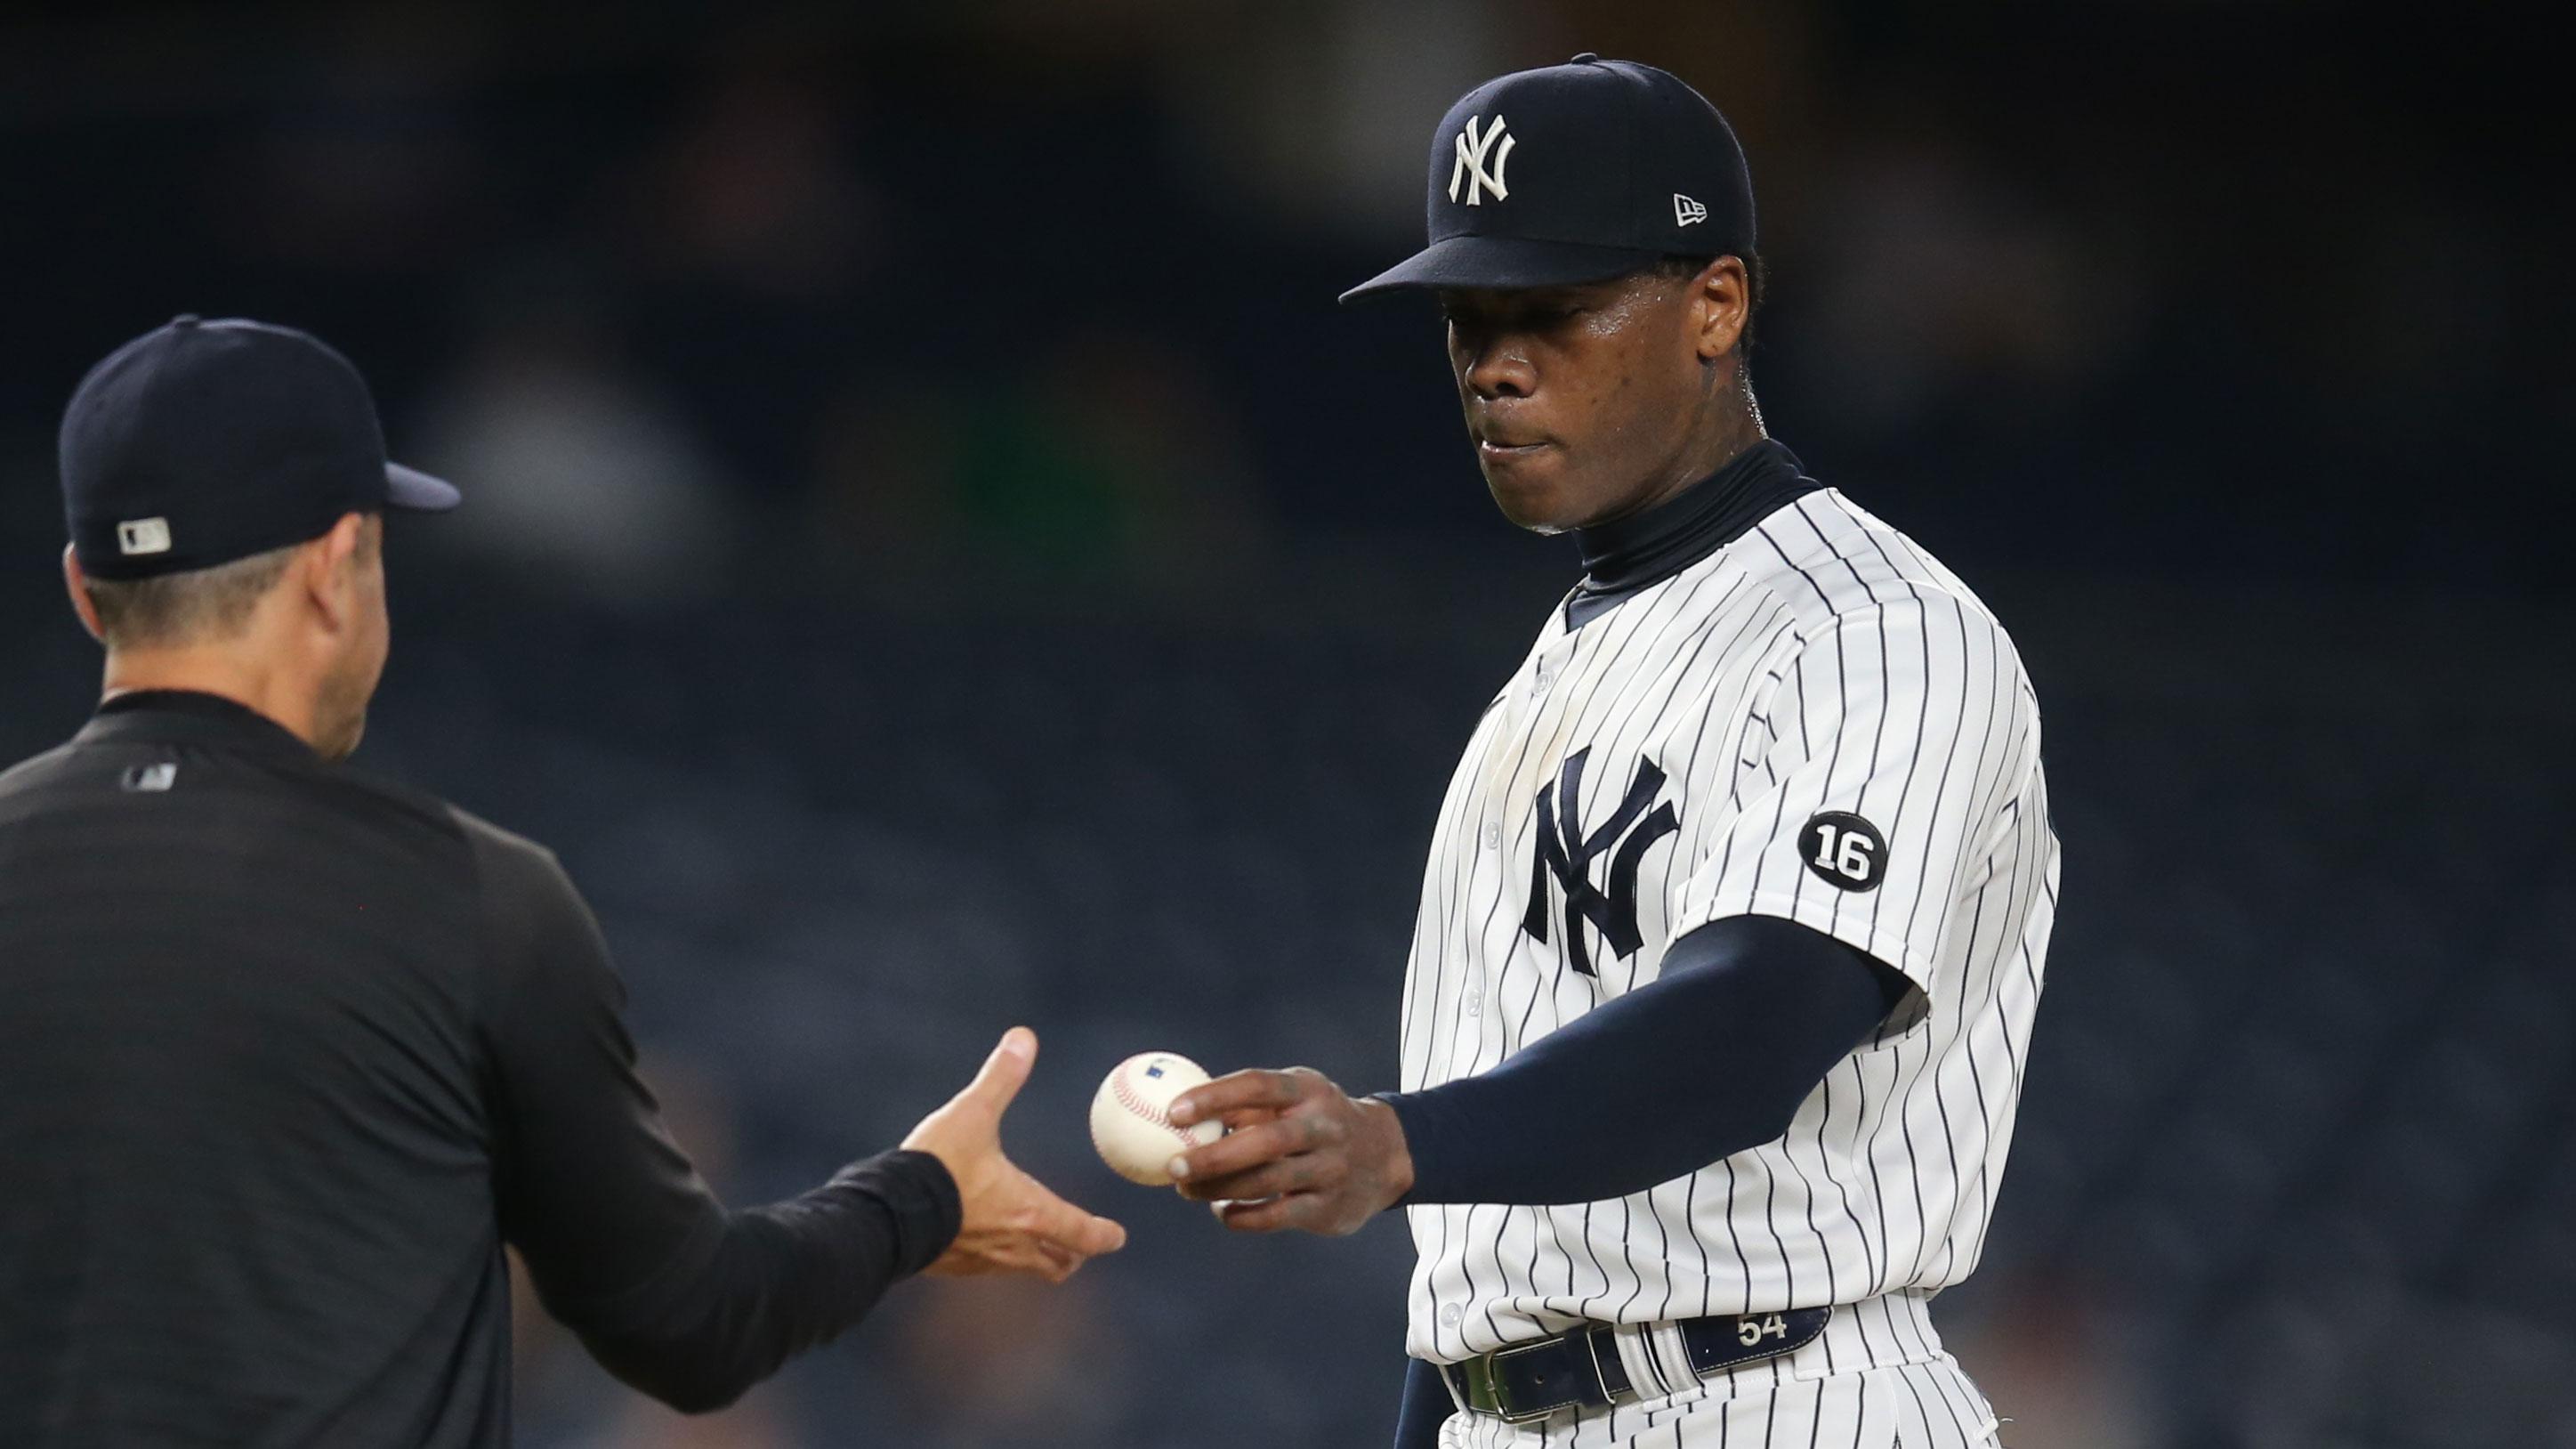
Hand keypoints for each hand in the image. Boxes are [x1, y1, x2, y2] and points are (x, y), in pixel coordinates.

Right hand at [902, 1028, 1127, 1281]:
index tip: (1117, 1236)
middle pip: (1059, 1263)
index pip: (1082, 1233)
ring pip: (1024, 1270)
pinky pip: (986, 1269)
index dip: (1104, 1235)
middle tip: (1079, 1242)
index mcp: (1031, 1212)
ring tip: (1037, 1240)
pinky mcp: (953, 1268)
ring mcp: (983, 1263)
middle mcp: (1014, 1246)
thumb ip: (1000, 1077)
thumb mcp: (972, 1113)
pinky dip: (997, 1257)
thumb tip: (1023, 1037)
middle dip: (1073, 1253)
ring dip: (1037, 1257)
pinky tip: (984, 1237)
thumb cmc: (937, 1166)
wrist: (884, 1215)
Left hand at [1165, 1067, 1413, 1235]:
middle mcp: (1324, 1127)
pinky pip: (1278, 1216)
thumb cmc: (1316, 1121)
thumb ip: (1245, 1103)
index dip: (1214, 1097)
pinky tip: (1222, 1212)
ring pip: (1268, 1182)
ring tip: (1186, 1189)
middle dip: (1214, 1156)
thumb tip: (1175, 1109)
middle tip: (1173, 1165)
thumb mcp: (1295, 1097)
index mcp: (1309, 1090)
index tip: (1173, 1111)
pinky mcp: (1329, 1207)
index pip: (1258, 1086)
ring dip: (1220, 1189)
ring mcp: (1331, 1169)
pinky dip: (1243, 1217)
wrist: (1385, 1156)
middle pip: (1266, 1141)